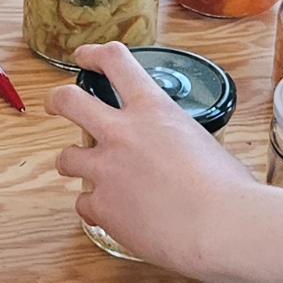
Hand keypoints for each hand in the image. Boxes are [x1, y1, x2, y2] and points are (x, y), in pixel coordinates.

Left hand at [45, 43, 255, 275]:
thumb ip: (174, 139)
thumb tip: (173, 154)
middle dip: (55, 100)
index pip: (116, 62)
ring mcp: (106, 170)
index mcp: (154, 110)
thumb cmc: (229, 190)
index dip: (94, 55)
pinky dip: (96, 210)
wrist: (222, 227)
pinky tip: (113, 216)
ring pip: (65, 157)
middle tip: (53, 104)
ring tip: (85, 172)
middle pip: (68, 100)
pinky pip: (83, 204)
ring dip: (72, 163)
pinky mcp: (101, 206)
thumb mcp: (202, 142)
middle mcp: (122, 133)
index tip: (84, 57)